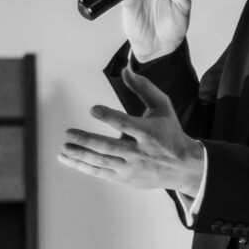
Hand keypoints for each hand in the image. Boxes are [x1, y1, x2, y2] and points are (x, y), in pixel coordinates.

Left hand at [59, 68, 205, 192]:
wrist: (184, 167)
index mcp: (148, 133)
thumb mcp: (162, 107)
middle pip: (109, 147)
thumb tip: (125, 70)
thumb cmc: (170, 133)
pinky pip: (101, 172)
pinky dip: (84, 166)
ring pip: (101, 162)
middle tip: (68, 133)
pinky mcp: (126, 178)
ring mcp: (131, 167)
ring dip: (80, 155)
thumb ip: (144, 88)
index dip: (109, 116)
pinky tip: (69, 159)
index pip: (126, 124)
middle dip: (86, 140)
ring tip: (64, 148)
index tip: (93, 109)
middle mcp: (139, 152)